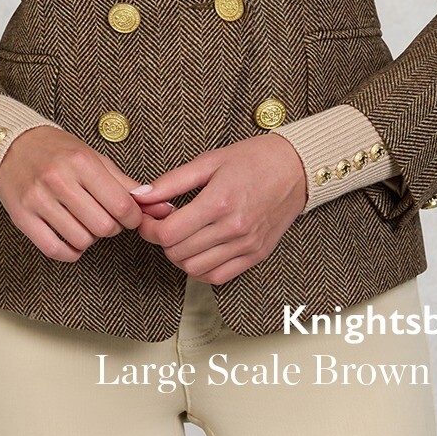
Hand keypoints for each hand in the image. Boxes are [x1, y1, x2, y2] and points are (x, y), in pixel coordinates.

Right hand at [0, 126, 173, 261]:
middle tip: (107, 219)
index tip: (130, 217)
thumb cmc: (59, 151)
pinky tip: (72, 238)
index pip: (121, 204)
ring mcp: (38, 199)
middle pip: (103, 226)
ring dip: (91, 239)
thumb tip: (162, 206)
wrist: (13, 146)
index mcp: (81, 161)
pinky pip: (55, 250)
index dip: (133, 218)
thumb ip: (126, 184)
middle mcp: (59, 179)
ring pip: (81, 240)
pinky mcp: (22, 217)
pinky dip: (71, 252)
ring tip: (86, 223)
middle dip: (112, 228)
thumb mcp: (94, 158)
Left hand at [131, 134, 307, 283]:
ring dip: (179, 256)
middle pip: (178, 253)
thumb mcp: (209, 161)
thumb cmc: (253, 158)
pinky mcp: (256, 255)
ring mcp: (246, 245)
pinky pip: (218, 277)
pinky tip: (199, 249)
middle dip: (161, 241)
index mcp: (219, 201)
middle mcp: (233, 228)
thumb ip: (171, 182)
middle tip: (162, 224)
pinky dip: (201, 269)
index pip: (169, 233)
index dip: (148, 229)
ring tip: (181, 236)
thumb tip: (140, 196)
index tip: (146, 219)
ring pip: (195, 270)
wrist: (296, 167)